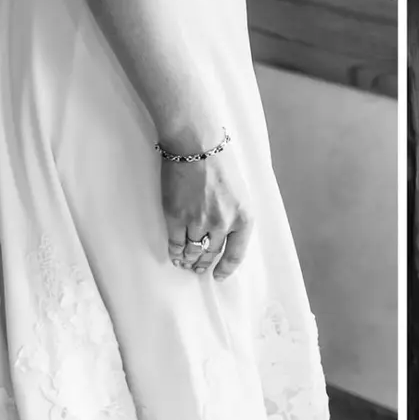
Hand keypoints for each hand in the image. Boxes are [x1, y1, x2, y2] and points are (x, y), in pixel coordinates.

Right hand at [160, 140, 254, 279]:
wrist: (196, 145)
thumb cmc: (221, 161)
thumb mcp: (240, 190)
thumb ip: (236, 213)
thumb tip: (226, 233)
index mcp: (243, 217)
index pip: (236, 254)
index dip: (226, 268)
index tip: (219, 275)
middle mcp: (223, 224)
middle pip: (212, 253)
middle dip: (205, 264)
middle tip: (199, 268)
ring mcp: (198, 222)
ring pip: (193, 251)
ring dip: (189, 259)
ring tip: (186, 262)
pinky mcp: (177, 217)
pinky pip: (175, 243)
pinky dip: (175, 251)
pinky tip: (175, 254)